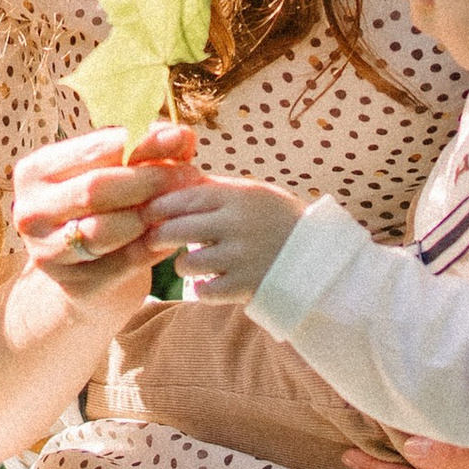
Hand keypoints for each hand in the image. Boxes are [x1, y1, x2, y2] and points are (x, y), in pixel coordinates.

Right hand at [11, 125, 194, 305]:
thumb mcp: (113, 176)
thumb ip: (143, 153)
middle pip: (96, 188)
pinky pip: (123, 263)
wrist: (85, 277)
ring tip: (183, 204)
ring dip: (151, 214)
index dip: (139, 142)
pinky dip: (153, 247)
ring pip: (106, 229)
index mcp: (34, 173)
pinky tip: (173, 235)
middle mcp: (31, 212)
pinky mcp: (73, 286)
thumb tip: (182, 136)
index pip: (92, 151)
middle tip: (188, 174)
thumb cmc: (101, 212)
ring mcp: (47, 253)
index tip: (180, 137)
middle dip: (148, 178)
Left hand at [146, 175, 307, 301]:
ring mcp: (240, 257)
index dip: (159, 206)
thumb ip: (217, 188)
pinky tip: (209, 283)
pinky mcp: (245, 286)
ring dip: (183, 265)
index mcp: (237, 197)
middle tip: (155, 240)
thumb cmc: (280, 220)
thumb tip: (176, 177)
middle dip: (159, 236)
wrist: (320, 256)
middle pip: (175, 230)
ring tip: (192, 263)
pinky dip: (203, 289)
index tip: (148, 213)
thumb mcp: (254, 194)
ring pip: (186, 264)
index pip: (183, 198)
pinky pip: (204, 291)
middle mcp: (236, 225)